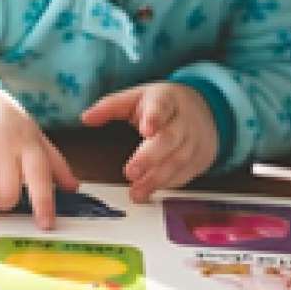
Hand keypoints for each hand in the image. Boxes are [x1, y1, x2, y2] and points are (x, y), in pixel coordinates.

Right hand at [0, 82, 78, 229]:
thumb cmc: (4, 122)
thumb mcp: (32, 135)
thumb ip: (53, 162)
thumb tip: (73, 188)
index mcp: (26, 142)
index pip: (39, 176)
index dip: (44, 203)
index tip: (45, 225)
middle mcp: (0, 143)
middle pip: (5, 195)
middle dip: (2, 201)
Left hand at [80, 82, 218, 202]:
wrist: (204, 110)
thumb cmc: (163, 105)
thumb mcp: (137, 97)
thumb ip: (111, 107)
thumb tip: (86, 118)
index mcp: (166, 99)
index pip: (161, 107)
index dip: (154, 118)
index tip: (146, 130)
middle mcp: (184, 119)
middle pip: (170, 138)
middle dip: (150, 157)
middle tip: (130, 172)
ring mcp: (195, 140)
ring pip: (179, 160)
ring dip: (157, 179)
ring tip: (136, 192)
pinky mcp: (200, 159)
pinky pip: (185, 174)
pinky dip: (168, 185)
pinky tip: (152, 192)